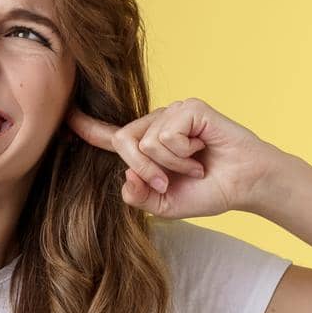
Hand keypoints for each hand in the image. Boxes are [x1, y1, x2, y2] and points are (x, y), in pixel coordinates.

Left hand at [64, 97, 284, 217]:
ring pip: (146, 141)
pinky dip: (183, 153)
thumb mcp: (166, 204)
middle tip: (169, 181)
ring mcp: (173, 113)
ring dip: (171, 165)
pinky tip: (202, 152)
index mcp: (147, 145)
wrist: (245, 186)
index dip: (87, 128)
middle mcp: (156, 124)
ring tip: (194, 166)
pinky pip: (167, 135)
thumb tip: (125, 178)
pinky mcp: (190, 108)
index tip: (66, 118)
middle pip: (123, 141)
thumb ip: (139, 197)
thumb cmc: (209, 191)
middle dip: (144, 170)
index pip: (111, 136)